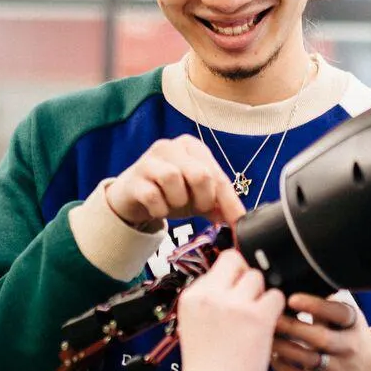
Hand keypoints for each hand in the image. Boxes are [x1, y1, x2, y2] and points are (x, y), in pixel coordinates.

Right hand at [103, 135, 245, 230]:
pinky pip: (153, 196)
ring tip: (173, 204)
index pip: (217, 175)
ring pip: (174, 179)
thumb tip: (239, 221)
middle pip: (200, 174)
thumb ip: (218, 205)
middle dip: (203, 200)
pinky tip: (158, 209)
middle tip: (197, 209)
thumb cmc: (168, 192)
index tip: (237, 224)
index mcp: (191, 147)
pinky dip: (160, 209)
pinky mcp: (133, 178)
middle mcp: (170, 147)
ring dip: (178, 202)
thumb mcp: (196, 197)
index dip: (229, 202)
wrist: (131, 197)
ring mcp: (149, 160)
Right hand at [177, 250, 286, 370]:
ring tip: (255, 319)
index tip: (235, 292)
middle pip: (238, 264)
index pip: (218, 265)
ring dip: (261, 295)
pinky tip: (267, 325)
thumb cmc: (205, 365)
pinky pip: (276, 297)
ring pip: (257, 278)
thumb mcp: (191, 324)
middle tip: (247, 305)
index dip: (230, 277)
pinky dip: (276, 309)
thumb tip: (231, 281)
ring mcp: (234, 304)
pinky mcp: (257, 317)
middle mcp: (211, 295)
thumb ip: (208, 300)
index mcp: (192, 296)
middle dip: (245, 282)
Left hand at [271, 293, 370, 370]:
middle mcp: (349, 346)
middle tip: (269, 318)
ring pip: (308, 359)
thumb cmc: (344, 333)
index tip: (292, 299)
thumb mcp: (344, 315)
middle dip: (291, 327)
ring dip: (283, 347)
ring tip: (265, 335)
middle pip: (320, 338)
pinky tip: (273, 355)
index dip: (315, 306)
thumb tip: (290, 280)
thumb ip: (324, 300)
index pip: (338, 313)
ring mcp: (339, 368)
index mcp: (352, 323)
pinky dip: (284, 367)